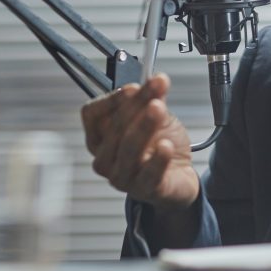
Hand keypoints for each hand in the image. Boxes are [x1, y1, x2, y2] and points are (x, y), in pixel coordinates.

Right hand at [80, 73, 199, 210]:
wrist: (179, 176)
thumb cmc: (158, 146)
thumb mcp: (155, 116)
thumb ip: (152, 98)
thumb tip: (155, 80)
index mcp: (99, 138)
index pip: (92, 114)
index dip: (111, 99)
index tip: (133, 87)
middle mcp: (105, 158)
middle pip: (113, 127)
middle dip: (136, 105)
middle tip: (155, 88)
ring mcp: (122, 177)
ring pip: (129, 148)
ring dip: (145, 125)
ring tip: (159, 109)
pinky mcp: (145, 190)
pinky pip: (149, 174)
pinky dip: (158, 159)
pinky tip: (166, 145)